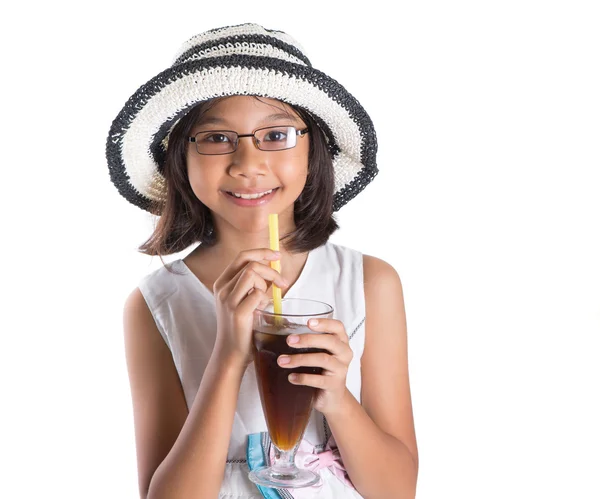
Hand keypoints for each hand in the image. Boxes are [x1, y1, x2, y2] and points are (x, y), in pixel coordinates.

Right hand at [212, 249, 286, 365]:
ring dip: (266, 284)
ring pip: (253, 274)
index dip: (262, 252)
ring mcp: (228, 301)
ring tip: (268, 300)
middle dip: (270, 270)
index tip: (277, 255)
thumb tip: (273, 267)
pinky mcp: (237, 313)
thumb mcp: (243, 301)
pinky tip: (264, 310)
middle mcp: (222, 289)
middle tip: (282, 283)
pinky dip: (266, 299)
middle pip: (250, 263)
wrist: (231, 354)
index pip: (242, 256)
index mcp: (222, 283)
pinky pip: (258, 294)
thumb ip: (253, 284)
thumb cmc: (242, 327)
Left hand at [277, 318, 352, 414]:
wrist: (331, 397)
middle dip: (308, 339)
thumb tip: (274, 326)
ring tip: (282, 361)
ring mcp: (341, 370)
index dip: (324, 323)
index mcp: (340, 342)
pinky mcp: (335, 385)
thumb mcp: (316, 352)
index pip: (338, 327)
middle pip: (330, 341)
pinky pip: (319, 380)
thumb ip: (304, 340)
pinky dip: (303, 378)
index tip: (308, 322)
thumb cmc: (321, 370)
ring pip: (323, 359)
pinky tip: (291, 377)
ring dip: (300, 359)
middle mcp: (344, 353)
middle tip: (289, 340)